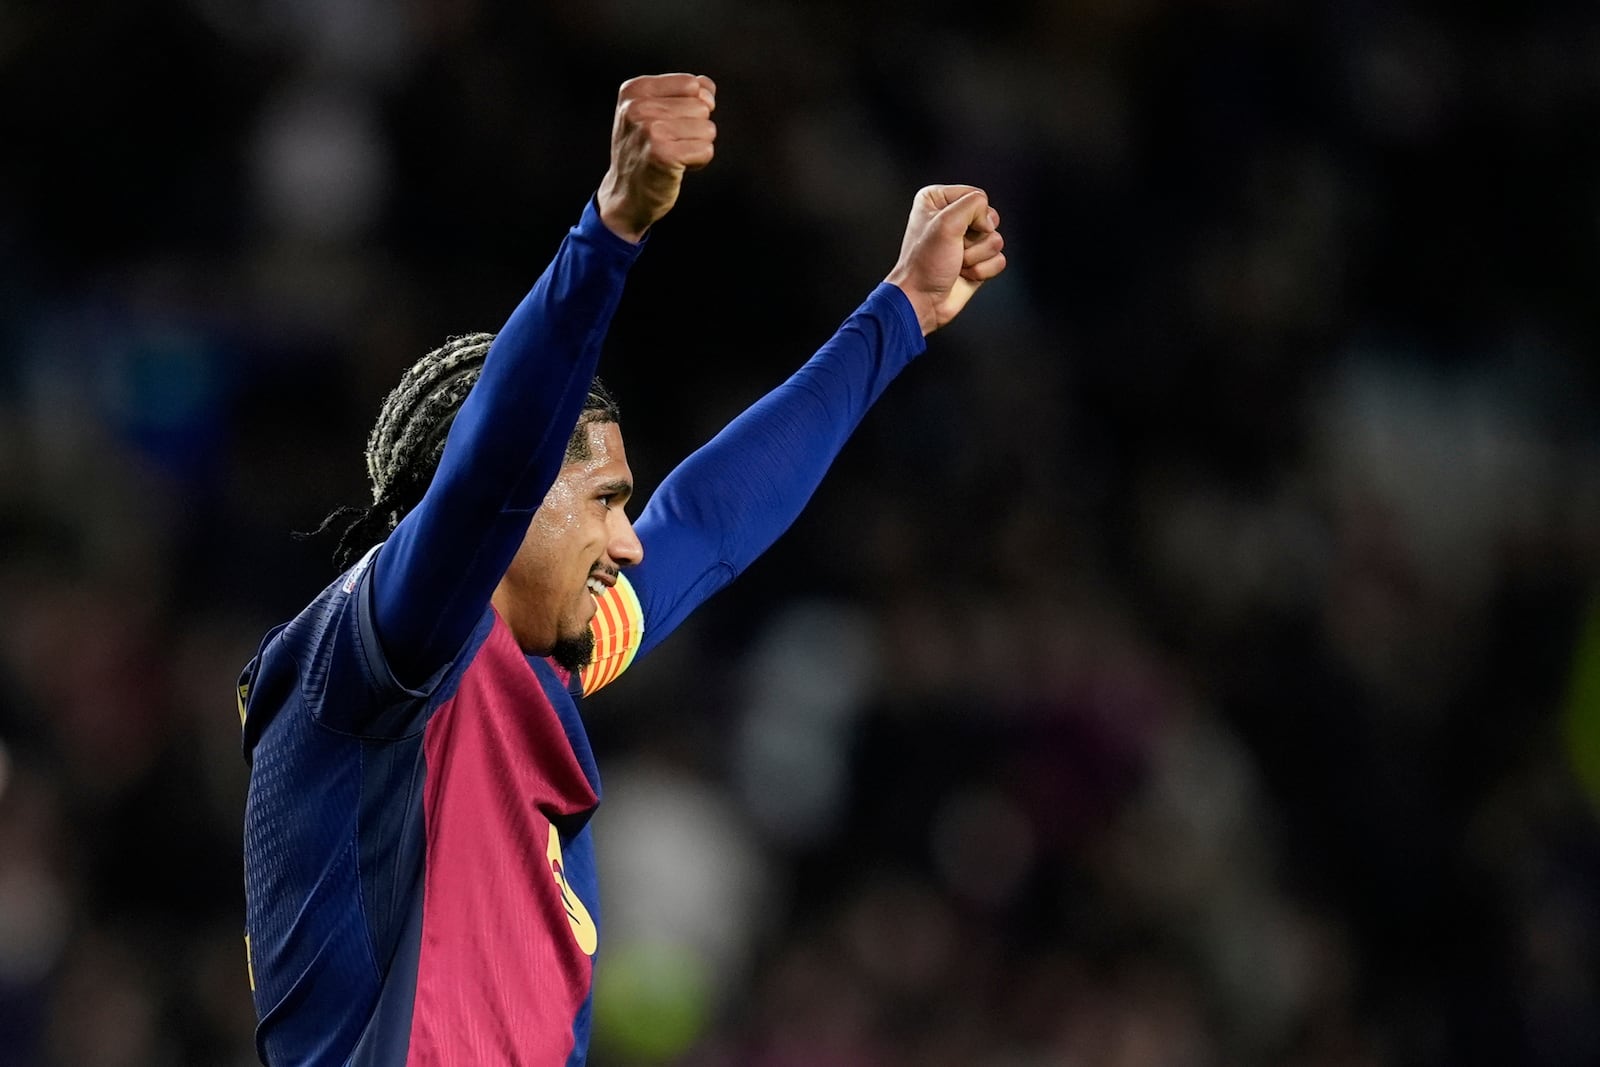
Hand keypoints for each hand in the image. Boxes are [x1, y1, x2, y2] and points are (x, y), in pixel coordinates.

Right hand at [596, 73, 716, 241]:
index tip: (672, 123)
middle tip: (670, 144)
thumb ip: (683, 92)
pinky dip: (698, 161)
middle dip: (696, 128)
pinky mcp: (662, 155)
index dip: (693, 106)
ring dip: (697, 145)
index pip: (692, 85)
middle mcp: (638, 107)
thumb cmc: (645, 151)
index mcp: (635, 90)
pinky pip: (706, 150)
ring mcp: (649, 131)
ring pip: (707, 128)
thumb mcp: (654, 112)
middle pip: (702, 107)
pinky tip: (677, 167)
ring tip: (673, 155)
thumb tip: (707, 86)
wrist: (625, 195)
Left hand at [884, 185, 1006, 335]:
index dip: (973, 215)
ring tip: (957, 263)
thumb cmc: (925, 264)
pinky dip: (983, 270)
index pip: (977, 196)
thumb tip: (989, 219)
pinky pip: (998, 260)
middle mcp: (952, 218)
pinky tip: (964, 275)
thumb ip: (973, 204)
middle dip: (976, 238)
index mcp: (938, 200)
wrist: (921, 300)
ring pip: (996, 240)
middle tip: (955, 249)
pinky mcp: (977, 261)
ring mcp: (966, 241)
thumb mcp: (946, 223)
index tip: (953, 230)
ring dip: (977, 257)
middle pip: (990, 218)